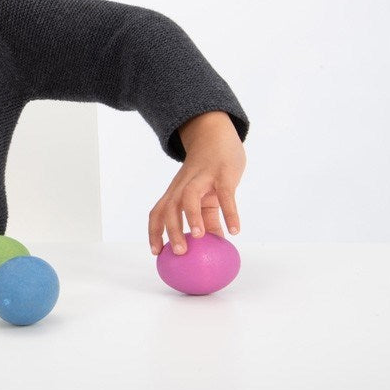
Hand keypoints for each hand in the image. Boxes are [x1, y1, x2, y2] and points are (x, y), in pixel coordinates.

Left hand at [149, 111, 245, 255]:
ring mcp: (202, 177)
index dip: (154, 232)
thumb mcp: (207, 195)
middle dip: (171, 230)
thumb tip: (214, 246)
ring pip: (189, 196)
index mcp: (176, 191)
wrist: (216, 135)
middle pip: (170, 207)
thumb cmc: (209, 171)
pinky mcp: (222, 173)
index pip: (158, 212)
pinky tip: (234, 231)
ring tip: (200, 237)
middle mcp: (184, 185)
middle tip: (179, 253)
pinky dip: (229, 212)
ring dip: (192, 217)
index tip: (156, 253)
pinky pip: (225, 194)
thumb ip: (209, 220)